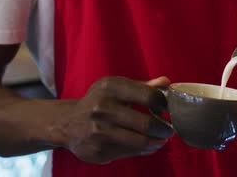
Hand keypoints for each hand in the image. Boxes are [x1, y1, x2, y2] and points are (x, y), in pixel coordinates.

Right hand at [56, 76, 173, 163]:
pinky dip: (143, 150)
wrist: (67, 123)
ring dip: (156, 142)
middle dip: (164, 129)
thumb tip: (167, 82)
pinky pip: (130, 153)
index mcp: (110, 87)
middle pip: (147, 123)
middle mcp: (102, 108)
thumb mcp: (117, 87)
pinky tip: (146, 145)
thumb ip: (143, 86)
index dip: (163, 104)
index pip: (149, 96)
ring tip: (160, 139)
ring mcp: (99, 131)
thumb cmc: (99, 101)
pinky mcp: (97, 150)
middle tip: (169, 130)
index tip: (166, 109)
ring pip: (140, 142)